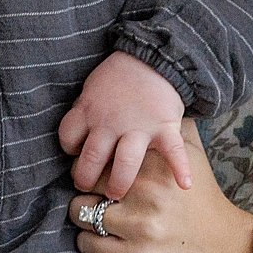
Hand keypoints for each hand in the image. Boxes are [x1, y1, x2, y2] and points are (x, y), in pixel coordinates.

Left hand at [57, 50, 190, 197]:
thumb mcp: (92, 88)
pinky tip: (184, 184)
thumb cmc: (120, 74)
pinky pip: (173, 151)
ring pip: (124, 162)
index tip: (76, 155)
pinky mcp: (164, 128)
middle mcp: (110, 122)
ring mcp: (138, 127)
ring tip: (116, 195)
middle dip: (86, 178)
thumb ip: (85, 112)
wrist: (154, 56)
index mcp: (89, 110)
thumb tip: (76, 136)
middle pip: (91, 158)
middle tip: (87, 188)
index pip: (68, 137)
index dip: (70, 150)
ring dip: (118, 182)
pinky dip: (181, 168)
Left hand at [68, 121, 252, 252]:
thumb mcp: (192, 154)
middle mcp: (147, 192)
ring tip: (98, 215)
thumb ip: (171, 125)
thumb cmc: (204, 199)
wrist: (226, 249)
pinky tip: (101, 238)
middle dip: (87, 186)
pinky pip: (88, 245)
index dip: (97, 160)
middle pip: (86, 180)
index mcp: (157, 162)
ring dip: (84, 214)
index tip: (100, 167)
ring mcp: (140, 228)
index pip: (102, 151)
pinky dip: (88, 242)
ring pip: (80, 212)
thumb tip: (151, 100)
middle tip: (96, 193)